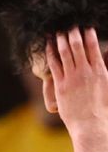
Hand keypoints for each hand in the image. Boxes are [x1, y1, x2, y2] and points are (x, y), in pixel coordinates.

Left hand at [47, 27, 107, 146]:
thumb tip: (105, 58)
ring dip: (61, 40)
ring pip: (65, 53)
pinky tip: (49, 46)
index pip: (94, 48)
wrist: (90, 126)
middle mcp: (86, 72)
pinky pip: (54, 64)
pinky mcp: (60, 85)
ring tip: (58, 31)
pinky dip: (51, 53)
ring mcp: (72, 78)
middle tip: (70, 25)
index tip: (86, 27)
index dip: (89, 36)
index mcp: (100, 72)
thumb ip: (106, 72)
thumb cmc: (102, 110)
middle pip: (78, 47)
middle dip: (74, 33)